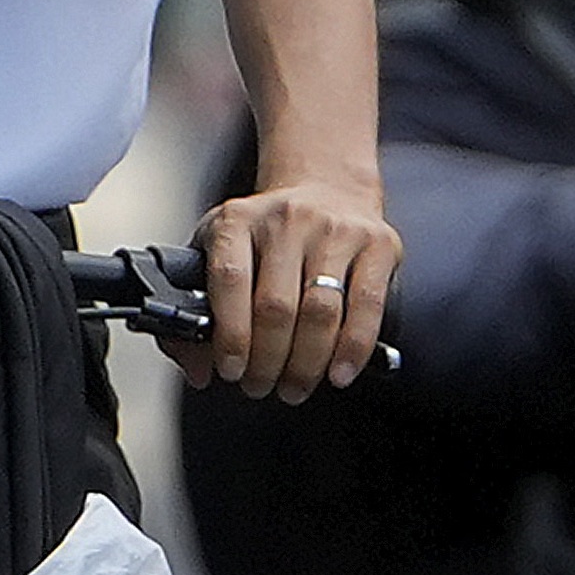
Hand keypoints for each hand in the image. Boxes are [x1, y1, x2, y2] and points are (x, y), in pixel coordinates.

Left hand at [198, 168, 397, 400]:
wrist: (326, 187)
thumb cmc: (269, 234)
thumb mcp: (222, 253)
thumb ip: (196, 310)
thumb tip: (200, 370)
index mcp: (238, 220)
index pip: (230, 280)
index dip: (231, 334)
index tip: (231, 369)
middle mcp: (287, 220)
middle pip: (277, 307)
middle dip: (267, 362)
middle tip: (260, 386)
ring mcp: (336, 230)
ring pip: (321, 312)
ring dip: (306, 364)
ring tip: (295, 386)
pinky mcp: (378, 245)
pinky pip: (367, 307)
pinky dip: (353, 349)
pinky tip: (339, 373)